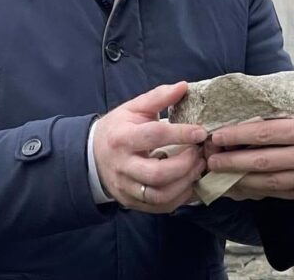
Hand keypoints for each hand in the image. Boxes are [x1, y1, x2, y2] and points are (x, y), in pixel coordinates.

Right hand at [93, 82, 206, 212]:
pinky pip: (159, 207)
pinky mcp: (131, 202)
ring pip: (159, 195)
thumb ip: (159, 97)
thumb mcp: (134, 108)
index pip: (154, 136)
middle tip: (200, 153)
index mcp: (122, 137)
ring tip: (198, 168)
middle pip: (157, 173)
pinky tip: (189, 183)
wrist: (92, 155)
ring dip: (185, 183)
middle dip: (185, 164)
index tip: (201, 132)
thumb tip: (184, 86)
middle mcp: (123, 165)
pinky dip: (179, 198)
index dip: (181, 134)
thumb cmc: (118, 128)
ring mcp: (126, 187)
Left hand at [206, 92, 293, 199]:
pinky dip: (265, 193)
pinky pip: (286, 194)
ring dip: (242, 181)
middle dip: (231, 161)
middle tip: (208, 160)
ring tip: (221, 179)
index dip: (237, 135)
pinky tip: (251, 190)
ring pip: (269, 183)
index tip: (217, 135)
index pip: (265, 133)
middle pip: (260, 161)